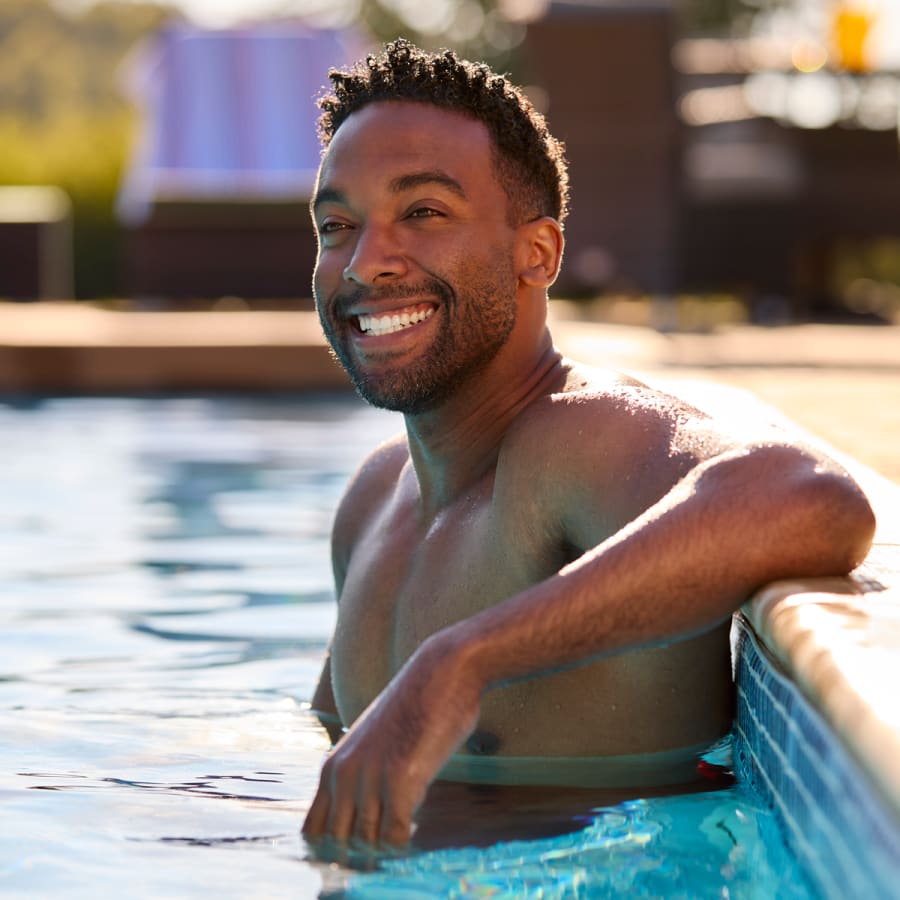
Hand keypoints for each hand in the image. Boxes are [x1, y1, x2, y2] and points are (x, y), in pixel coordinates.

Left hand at [302, 633, 481, 846]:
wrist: (443, 670)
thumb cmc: (415, 705)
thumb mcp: (373, 739)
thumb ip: (362, 771)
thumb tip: (368, 807)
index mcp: (332, 765)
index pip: (313, 831)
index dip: (334, 847)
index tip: (362, 846)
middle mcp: (344, 774)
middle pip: (337, 844)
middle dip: (360, 854)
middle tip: (385, 846)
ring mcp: (370, 778)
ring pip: (366, 844)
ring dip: (386, 848)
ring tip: (405, 834)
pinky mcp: (401, 781)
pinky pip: (394, 836)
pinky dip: (404, 842)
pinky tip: (416, 826)